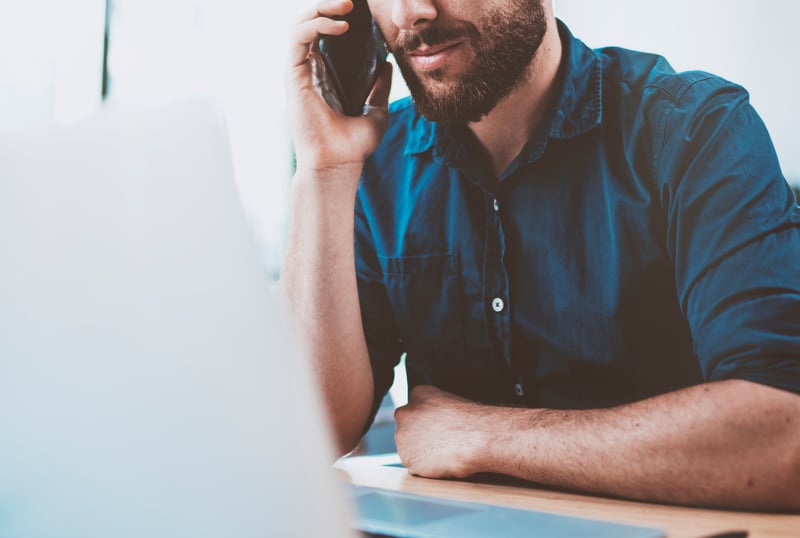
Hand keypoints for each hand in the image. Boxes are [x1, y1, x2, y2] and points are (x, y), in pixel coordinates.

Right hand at [287, 0, 392, 177]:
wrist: (339, 165)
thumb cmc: (352, 147)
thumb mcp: (376, 111)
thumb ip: (379, 88)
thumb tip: (387, 65)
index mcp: (324, 76)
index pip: (324, 34)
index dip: (336, 16)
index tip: (360, 8)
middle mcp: (308, 71)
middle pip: (310, 23)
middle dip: (328, 5)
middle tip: (352, 1)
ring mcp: (298, 73)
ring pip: (299, 24)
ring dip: (321, 8)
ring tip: (347, 5)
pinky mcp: (293, 76)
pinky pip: (298, 38)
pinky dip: (317, 25)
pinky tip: (341, 26)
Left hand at [394, 385, 494, 478]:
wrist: (477, 439)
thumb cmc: (470, 421)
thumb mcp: (451, 401)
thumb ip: (434, 407)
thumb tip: (433, 418)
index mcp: (417, 394)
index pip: (414, 408)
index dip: (426, 421)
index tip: (437, 427)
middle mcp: (404, 414)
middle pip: (407, 427)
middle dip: (419, 435)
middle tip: (440, 440)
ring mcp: (404, 438)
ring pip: (409, 447)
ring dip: (421, 451)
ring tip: (443, 450)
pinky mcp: (409, 460)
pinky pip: (415, 465)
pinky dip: (425, 467)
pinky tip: (441, 461)